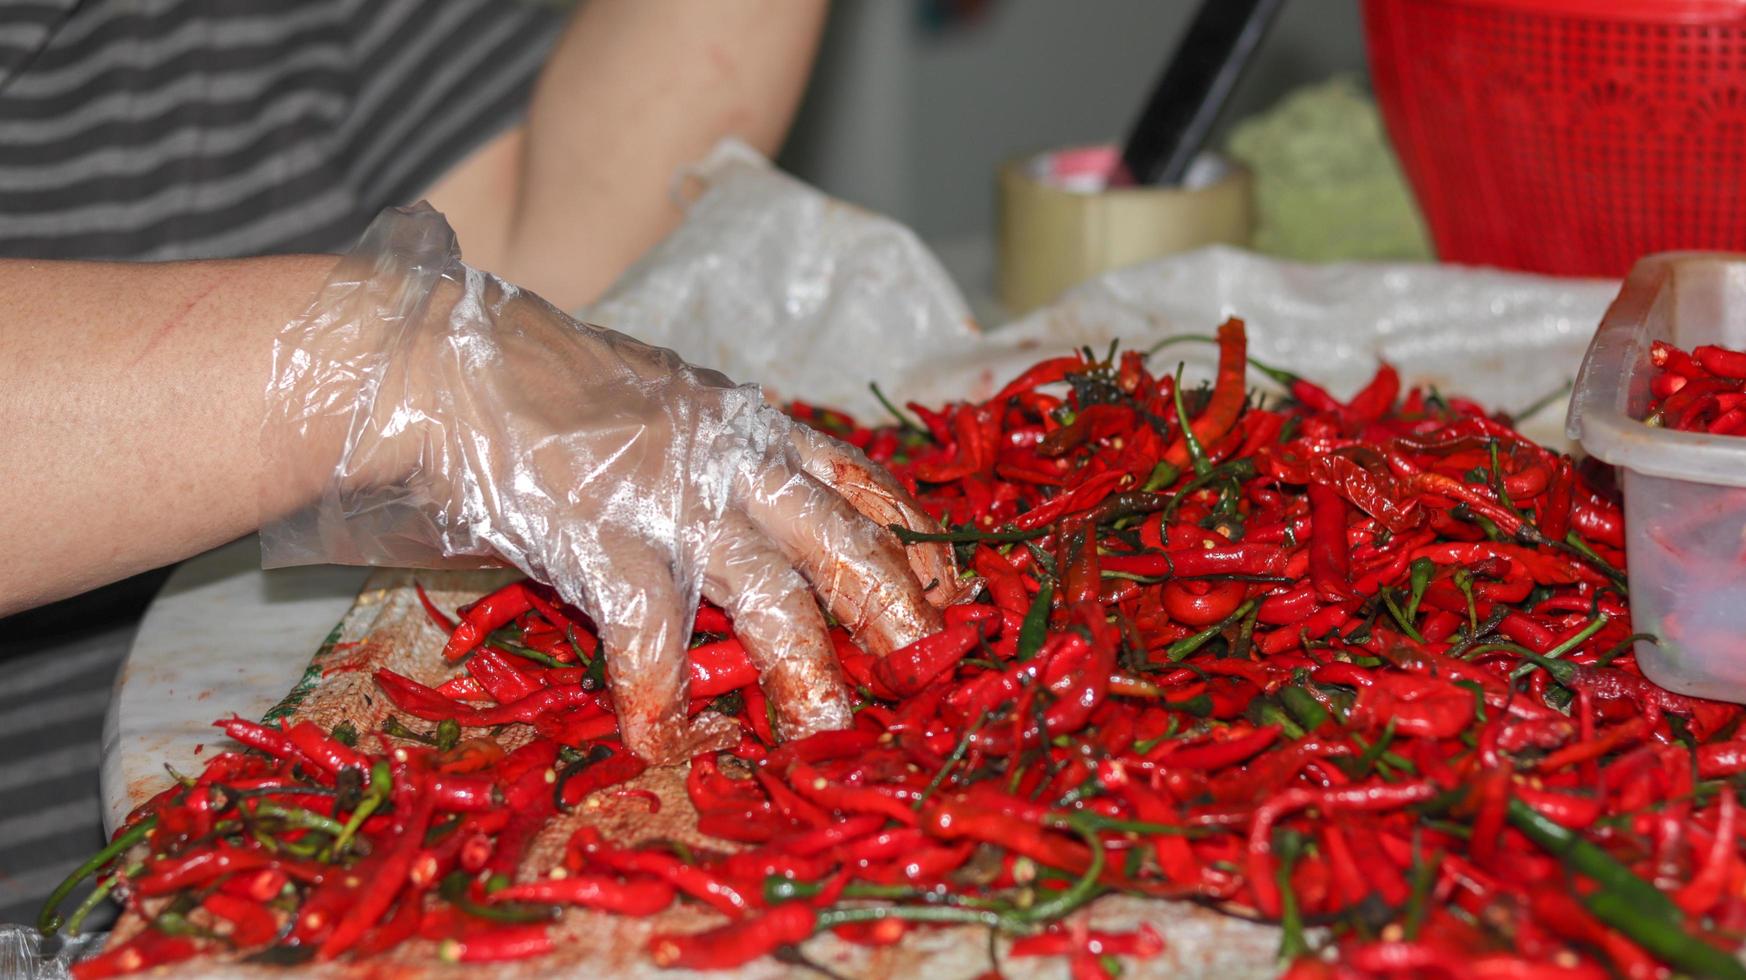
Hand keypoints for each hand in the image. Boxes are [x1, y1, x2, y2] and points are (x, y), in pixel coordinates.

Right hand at [262, 205, 964, 762]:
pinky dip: (659, 691)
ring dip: (803, 671)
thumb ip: (711, 456)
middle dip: (894, 607)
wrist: (437, 359)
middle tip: (928, 669)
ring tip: (826, 734)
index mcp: (746, 425)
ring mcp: (667, 497)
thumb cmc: (540, 391)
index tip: (949, 589)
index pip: (858, 478)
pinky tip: (663, 739)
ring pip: (768, 592)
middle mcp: (727, 458)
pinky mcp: (598, 534)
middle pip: (840, 537)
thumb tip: (756, 528)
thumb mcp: (655, 405)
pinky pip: (649, 630)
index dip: (912, 538)